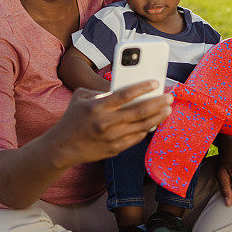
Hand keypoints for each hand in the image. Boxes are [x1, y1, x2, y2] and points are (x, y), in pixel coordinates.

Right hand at [46, 81, 172, 168]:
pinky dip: (146, 129)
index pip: (125, 95)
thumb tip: (124, 88)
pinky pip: (136, 138)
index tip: (155, 82)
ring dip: (157, 117)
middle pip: (139, 111)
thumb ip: (101, 91)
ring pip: (142, 126)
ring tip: (167, 109)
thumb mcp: (81, 97)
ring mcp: (111, 138)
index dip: (142, 87)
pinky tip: (154, 122)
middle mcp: (106, 123)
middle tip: (169, 97)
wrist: (62, 147)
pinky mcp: (114, 149)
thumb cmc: (73, 118)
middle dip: (158, 103)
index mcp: (97, 107)